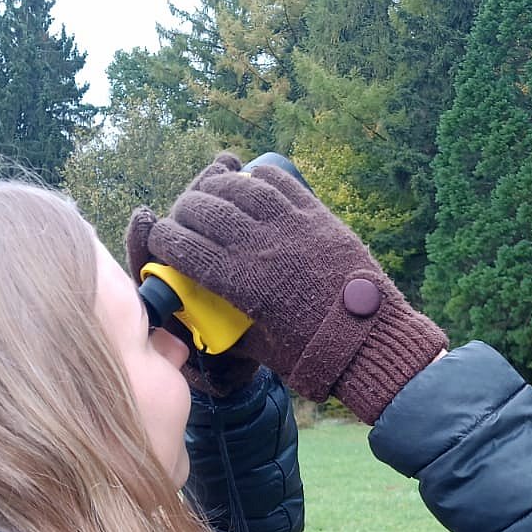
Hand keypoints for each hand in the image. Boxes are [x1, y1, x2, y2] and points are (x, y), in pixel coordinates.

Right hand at [145, 152, 446, 422]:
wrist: (370, 340)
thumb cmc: (315, 354)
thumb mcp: (261, 349)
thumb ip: (228, 326)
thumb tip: (201, 315)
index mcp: (243, 283)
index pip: (185, 247)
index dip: (163, 239)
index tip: (161, 240)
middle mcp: (262, 248)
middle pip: (205, 210)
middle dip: (184, 210)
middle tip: (182, 216)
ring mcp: (292, 226)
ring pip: (240, 188)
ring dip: (217, 186)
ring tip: (209, 193)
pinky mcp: (317, 216)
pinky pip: (280, 182)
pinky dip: (258, 177)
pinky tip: (248, 180)